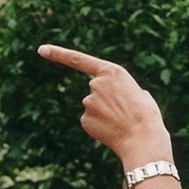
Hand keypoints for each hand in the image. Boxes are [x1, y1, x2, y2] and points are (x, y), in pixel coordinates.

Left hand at [37, 44, 171, 162]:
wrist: (143, 139)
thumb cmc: (147, 116)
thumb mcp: (139, 94)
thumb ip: (123, 89)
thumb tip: (118, 97)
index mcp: (112, 71)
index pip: (79, 60)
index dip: (58, 54)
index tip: (41, 49)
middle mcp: (95, 84)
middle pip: (95, 91)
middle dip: (107, 101)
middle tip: (125, 112)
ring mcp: (88, 101)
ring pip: (93, 107)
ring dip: (105, 115)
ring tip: (122, 122)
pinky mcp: (84, 119)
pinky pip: (90, 121)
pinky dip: (100, 127)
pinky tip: (112, 131)